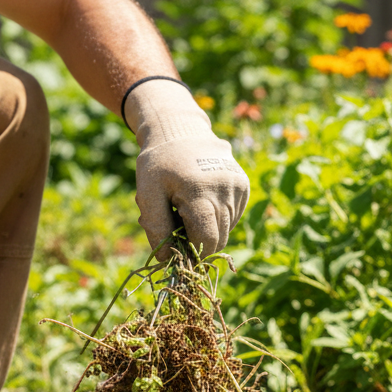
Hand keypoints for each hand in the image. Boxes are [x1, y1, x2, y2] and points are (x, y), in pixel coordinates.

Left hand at [124, 79, 250, 259]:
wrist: (179, 129)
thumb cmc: (158, 162)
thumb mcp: (147, 192)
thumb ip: (156, 228)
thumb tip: (168, 262)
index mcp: (201, 190)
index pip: (206, 239)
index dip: (191, 250)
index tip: (174, 246)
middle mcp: (226, 189)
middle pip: (218, 238)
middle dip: (196, 240)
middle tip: (174, 221)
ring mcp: (239, 186)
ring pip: (227, 229)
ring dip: (206, 228)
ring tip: (185, 206)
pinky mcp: (244, 185)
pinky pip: (232, 216)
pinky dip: (216, 217)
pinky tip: (199, 199)